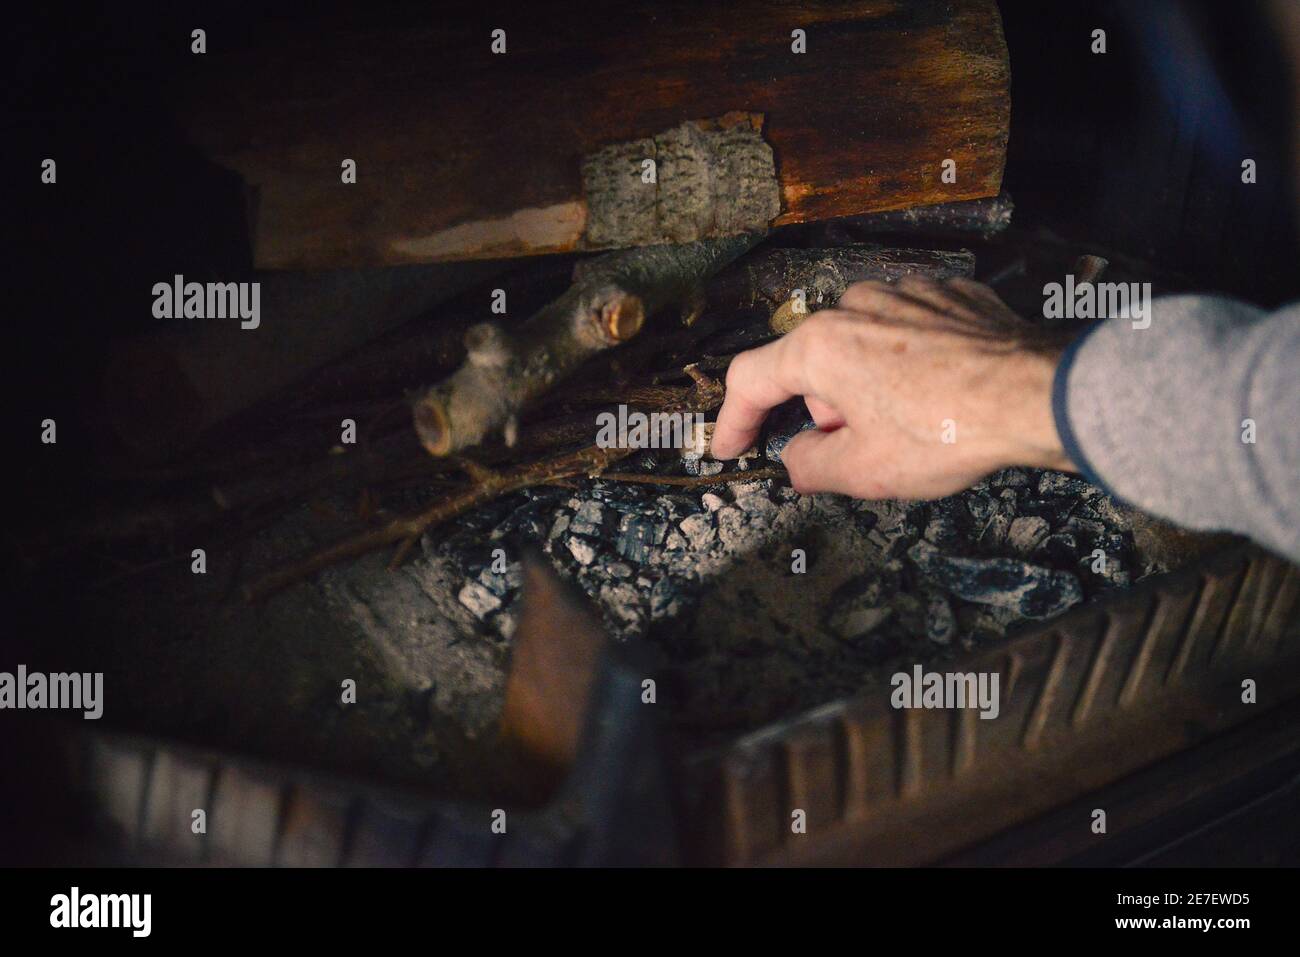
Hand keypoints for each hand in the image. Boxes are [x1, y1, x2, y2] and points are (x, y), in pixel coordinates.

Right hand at [711, 276, 1074, 498]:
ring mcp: (906, 292)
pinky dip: (908, 362)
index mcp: (821, 346)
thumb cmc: (948, 431)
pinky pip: (908, 330)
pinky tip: (939, 394)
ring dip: (867, 384)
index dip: (734, 420)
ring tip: (909, 423)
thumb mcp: (864, 471)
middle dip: (825, 411)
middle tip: (857, 449)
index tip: (732, 447)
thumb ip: (810, 465)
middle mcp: (856, 305)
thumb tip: (799, 458)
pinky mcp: (950, 294)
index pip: (752, 379)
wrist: (1040, 396)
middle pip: (813, 364)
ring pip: (861, 344)